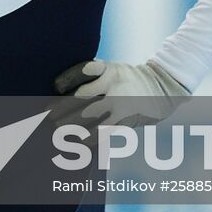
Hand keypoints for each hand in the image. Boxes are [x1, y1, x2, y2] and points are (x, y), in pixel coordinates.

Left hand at [53, 59, 189, 128]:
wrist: (164, 87)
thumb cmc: (129, 80)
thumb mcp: (114, 69)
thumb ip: (94, 77)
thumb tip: (62, 91)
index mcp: (109, 69)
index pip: (84, 70)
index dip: (67, 78)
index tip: (56, 86)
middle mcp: (114, 84)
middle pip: (82, 95)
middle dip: (62, 107)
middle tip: (48, 115)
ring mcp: (121, 102)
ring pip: (90, 115)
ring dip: (71, 124)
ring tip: (58, 130)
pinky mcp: (128, 119)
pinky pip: (105, 131)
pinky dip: (90, 138)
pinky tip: (79, 142)